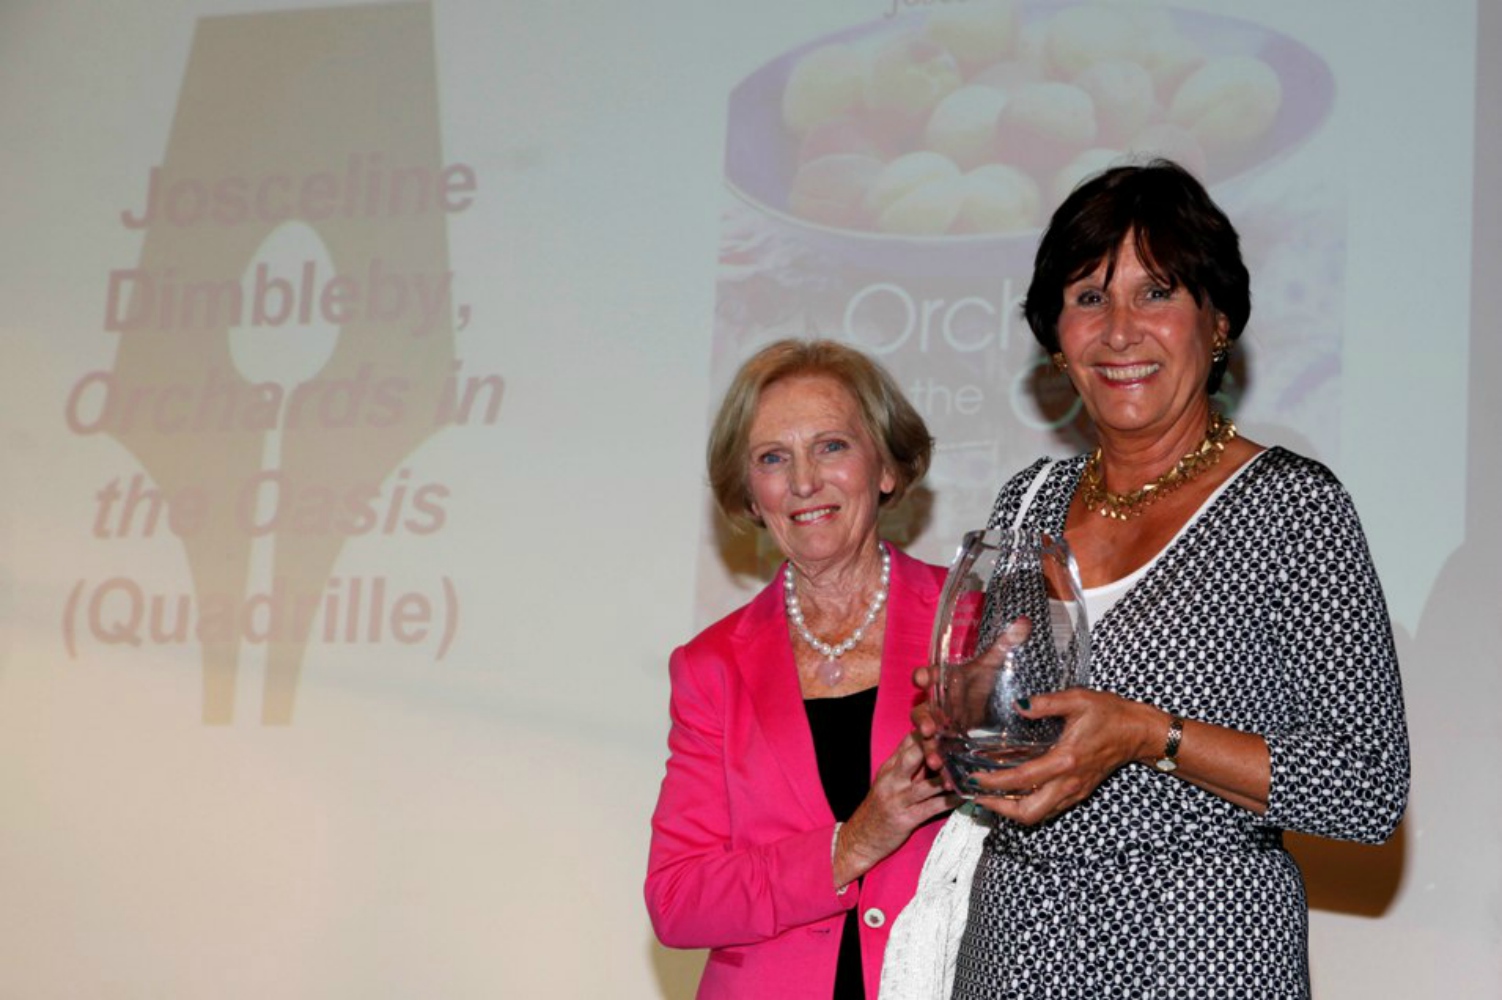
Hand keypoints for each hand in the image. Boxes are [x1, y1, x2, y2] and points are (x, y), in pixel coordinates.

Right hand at [833, 733, 958, 886]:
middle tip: (960, 745)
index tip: (949, 727)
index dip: (928, 730)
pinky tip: (964, 797)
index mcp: (890, 767)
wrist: (861, 837)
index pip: (909, 740)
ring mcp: (898, 798)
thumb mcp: (890, 781)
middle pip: (915, 755)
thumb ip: (909, 766)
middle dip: (937, 748)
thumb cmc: (881, 807)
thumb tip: (936, 751)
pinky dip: (950, 802)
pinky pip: (932, 807)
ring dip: (949, 778)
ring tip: (969, 773)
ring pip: (927, 783)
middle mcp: (893, 779)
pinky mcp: (906, 818)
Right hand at [911, 616, 1032, 776]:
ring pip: (927, 738)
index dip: (924, 676)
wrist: (990, 709)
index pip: (931, 675)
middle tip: (928, 728)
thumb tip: (1024, 622)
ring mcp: (941, 727)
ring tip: (935, 761)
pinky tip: (949, 780)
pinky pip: (941, 757)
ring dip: (929, 748)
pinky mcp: (948, 747)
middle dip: (923, 719)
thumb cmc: (986, 683)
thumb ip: (1006, 645)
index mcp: (947, 681)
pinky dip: (944, 769)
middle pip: (923, 710)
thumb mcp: (995, 666)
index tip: (922, 678)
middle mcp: (939, 704)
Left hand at [963, 687, 1159, 824]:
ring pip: (1039, 816)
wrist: (1138, 732)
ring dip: (1011, 811)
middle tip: (977, 795)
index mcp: (1066, 760)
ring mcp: (1075, 791)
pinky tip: (1014, 793)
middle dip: (999, 809)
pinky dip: (1028, 806)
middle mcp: (1069, 783)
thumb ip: (1046, 702)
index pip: (1022, 780)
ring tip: (990, 796)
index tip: (975, 776)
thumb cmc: (1110, 714)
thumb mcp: (1078, 699)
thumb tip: (1019, 705)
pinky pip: (1049, 809)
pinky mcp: (1078, 793)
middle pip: (1029, 813)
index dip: (994, 782)